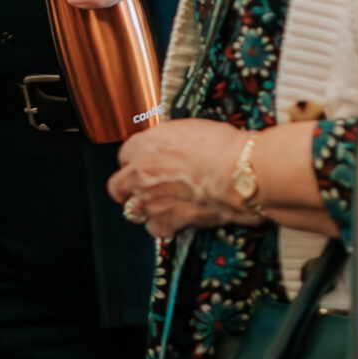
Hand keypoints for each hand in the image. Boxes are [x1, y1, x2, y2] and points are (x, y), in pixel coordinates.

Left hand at [107, 119, 256, 240]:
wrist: (239, 172)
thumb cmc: (224, 147)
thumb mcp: (190, 130)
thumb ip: (169, 141)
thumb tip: (171, 147)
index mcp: (146, 145)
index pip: (125, 155)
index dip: (137, 161)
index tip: (145, 165)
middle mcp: (141, 172)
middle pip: (117, 186)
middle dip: (128, 188)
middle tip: (143, 189)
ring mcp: (151, 199)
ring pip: (132, 210)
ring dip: (145, 209)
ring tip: (162, 206)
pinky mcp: (166, 221)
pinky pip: (154, 229)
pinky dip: (164, 227)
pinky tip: (175, 220)